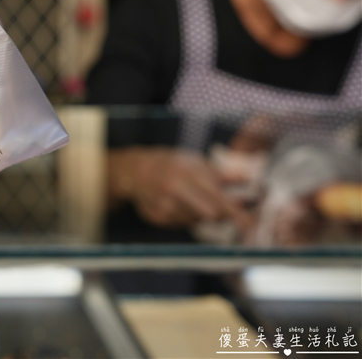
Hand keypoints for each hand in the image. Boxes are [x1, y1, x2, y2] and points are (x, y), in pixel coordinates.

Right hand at [108, 147, 251, 228]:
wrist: (135, 170)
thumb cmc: (171, 164)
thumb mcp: (194, 161)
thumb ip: (222, 173)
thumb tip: (248, 178)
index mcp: (186, 172)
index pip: (217, 197)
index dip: (237, 212)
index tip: (251, 223)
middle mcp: (174, 190)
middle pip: (211, 214)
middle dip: (222, 214)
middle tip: (226, 210)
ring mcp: (164, 206)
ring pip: (197, 220)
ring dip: (202, 214)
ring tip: (192, 199)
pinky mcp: (158, 218)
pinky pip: (183, 224)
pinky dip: (186, 216)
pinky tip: (178, 204)